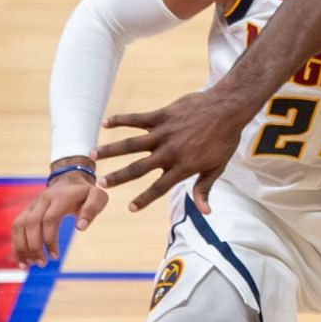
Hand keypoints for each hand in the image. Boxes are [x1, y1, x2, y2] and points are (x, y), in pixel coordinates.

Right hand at [12, 173, 107, 267]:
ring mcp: (32, 205)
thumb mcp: (98, 196)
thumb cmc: (86, 193)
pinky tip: (21, 259)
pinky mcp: (27, 211)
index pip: (49, 219)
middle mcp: (42, 200)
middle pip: (31, 223)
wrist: (70, 180)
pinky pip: (16, 227)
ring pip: (19, 225)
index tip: (55, 256)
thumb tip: (81, 228)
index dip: (49, 239)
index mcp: (60, 198)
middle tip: (42, 264)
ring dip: (20, 246)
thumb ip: (92, 210)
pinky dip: (16, 243)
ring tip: (27, 265)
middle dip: (33, 246)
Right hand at [96, 89, 249, 213]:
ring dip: (111, 149)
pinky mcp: (162, 116)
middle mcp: (170, 151)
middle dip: (119, 177)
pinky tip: (104, 123)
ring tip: (92, 155)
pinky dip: (120, 120)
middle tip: (101, 183)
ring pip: (131, 143)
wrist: (227, 109)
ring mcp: (164, 133)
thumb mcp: (217, 168)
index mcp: (183, 167)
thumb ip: (204, 189)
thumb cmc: (224, 140)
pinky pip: (136, 119)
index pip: (160, 187)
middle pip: (139, 168)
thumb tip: (205, 212)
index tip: (130, 208)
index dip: (145, 199)